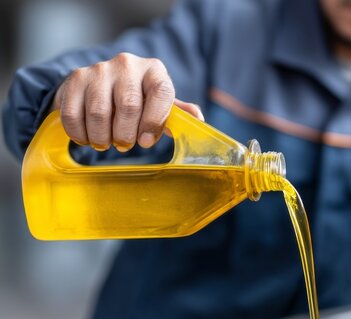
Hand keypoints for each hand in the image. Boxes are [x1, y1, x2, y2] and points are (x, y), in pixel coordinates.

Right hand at [51, 52, 203, 151]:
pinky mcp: (75, 78)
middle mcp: (127, 64)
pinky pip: (74, 114)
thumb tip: (198, 120)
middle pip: (128, 106)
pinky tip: (87, 138)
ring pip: (99, 113)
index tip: (146, 142)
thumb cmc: (139, 98)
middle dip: (126, 134)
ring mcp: (99, 70)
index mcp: (154, 71)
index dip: (154, 121)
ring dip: (102, 138)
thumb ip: (177, 112)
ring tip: (106, 142)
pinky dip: (81, 135)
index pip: (161, 93)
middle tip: (124, 144)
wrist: (102, 83)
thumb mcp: (160, 103)